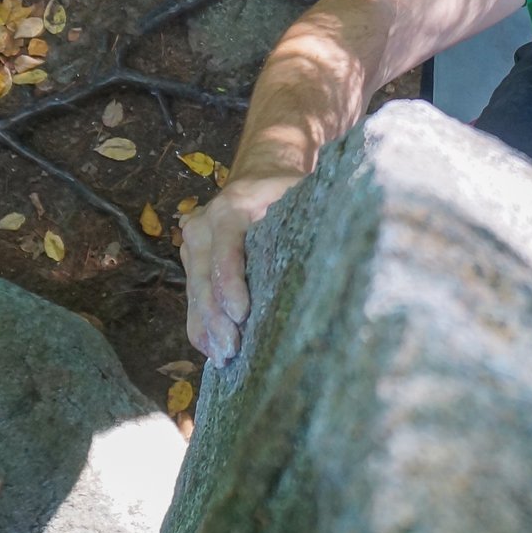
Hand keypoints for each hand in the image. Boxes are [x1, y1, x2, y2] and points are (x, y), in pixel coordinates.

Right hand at [180, 172, 300, 365]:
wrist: (257, 175)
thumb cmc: (284, 188)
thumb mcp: (296, 190)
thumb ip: (308, 212)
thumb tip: (340, 241)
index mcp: (230, 209)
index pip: (225, 250)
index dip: (231, 284)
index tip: (242, 315)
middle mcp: (202, 226)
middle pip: (204, 279)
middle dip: (216, 318)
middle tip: (232, 349)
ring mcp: (192, 246)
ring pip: (194, 293)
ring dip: (207, 328)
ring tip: (223, 357)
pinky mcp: (191, 263)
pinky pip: (191, 299)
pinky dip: (200, 326)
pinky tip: (213, 350)